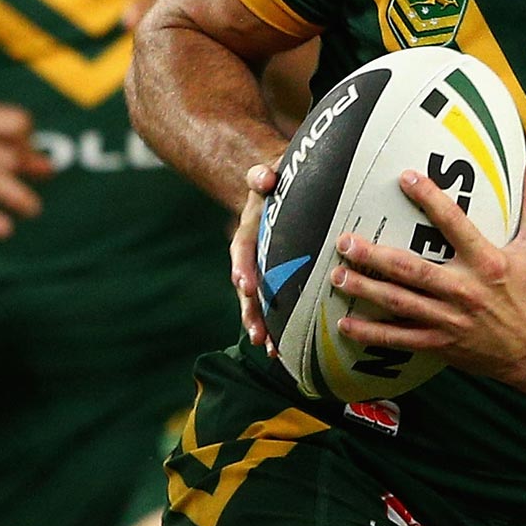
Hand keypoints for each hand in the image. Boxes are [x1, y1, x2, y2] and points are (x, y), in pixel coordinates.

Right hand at [0, 99, 53, 239]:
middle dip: (27, 174)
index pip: (19, 124)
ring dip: (15, 194)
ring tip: (33, 209)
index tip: (27, 160)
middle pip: (7, 156)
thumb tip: (48, 169)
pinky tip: (4, 230)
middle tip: (34, 201)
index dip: (31, 144)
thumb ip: (18, 151)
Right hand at [232, 162, 279, 353]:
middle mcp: (249, 260)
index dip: (242, 268)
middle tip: (256, 333)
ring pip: (258, 305)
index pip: (241, 253)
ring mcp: (261, 274)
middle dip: (250, 312)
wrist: (273, 193)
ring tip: (268, 350)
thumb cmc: (272, 184)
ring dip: (262, 327)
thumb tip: (264, 178)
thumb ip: (261, 176)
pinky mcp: (275, 283)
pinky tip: (284, 349)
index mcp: (246, 235)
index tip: (245, 284)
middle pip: (246, 290)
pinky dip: (277, 327)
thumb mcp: (264, 176)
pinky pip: (274, 307)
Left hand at [329, 158, 525, 378]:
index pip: (454, 224)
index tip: (405, 178)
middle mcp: (464, 290)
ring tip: (338, 276)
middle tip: (345, 241)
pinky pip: (400, 338)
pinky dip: (372, 333)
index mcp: (487, 261)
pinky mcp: (440, 343)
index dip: (430, 199)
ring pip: (399, 302)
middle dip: (375, 255)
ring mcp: (449, 319)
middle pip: (412, 269)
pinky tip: (345, 324)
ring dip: (365, 289)